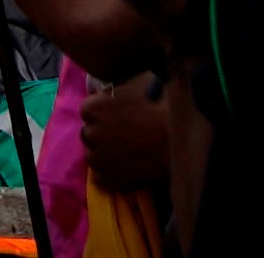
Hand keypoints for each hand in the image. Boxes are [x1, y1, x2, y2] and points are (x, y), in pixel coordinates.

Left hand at [82, 76, 178, 196]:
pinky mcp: (108, 179)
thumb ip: (121, 87)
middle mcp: (91, 132)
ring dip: (103, 155)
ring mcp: (98, 158)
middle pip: (88, 133)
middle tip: (121, 135)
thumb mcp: (138, 84)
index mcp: (95, 107)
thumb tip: (117, 85)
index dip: (101, 113)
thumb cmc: (160, 108)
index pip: (87, 110)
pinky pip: (101, 177)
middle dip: (100, 133)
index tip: (115, 115)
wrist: (176, 141)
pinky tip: (125, 169)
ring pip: (93, 156)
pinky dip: (110, 175)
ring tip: (124, 154)